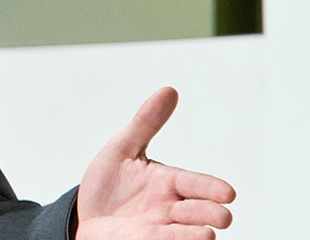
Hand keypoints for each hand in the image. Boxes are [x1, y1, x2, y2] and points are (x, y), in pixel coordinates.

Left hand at [75, 87, 235, 239]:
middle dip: (212, 213)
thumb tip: (169, 90)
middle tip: (222, 215)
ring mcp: (161, 228)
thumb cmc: (109, 184)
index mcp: (170, 182)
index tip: (228, 193)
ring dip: (197, 234)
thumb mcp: (122, 149)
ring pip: (188, 233)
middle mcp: (171, 208)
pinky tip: (191, 239)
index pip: (197, 184)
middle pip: (201, 211)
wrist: (86, 215)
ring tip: (207, 233)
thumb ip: (146, 123)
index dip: (212, 188)